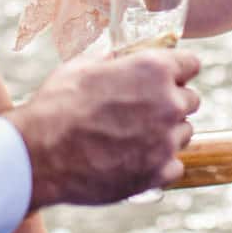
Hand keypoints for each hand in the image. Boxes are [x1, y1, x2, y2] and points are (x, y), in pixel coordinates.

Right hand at [6, 50, 200, 208]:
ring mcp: (166, 141)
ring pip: (183, 134)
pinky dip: (158, 164)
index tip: (167, 78)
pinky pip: (174, 165)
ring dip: (166, 134)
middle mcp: (168, 103)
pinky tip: (133, 161)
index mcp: (153, 70)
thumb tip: (120, 59)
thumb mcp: (82, 67)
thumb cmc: (56, 106)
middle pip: (191, 100)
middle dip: (171, 103)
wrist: (39, 155)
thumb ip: (113, 62)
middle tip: (144, 111)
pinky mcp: (159, 173)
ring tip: (132, 138)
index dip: (178, 70)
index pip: (192, 64)